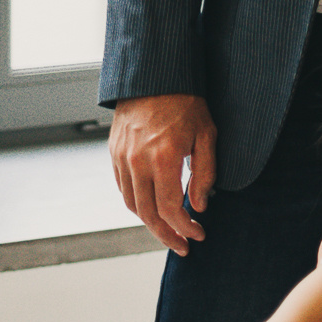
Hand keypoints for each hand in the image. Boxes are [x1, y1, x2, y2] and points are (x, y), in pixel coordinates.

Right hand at [109, 93, 216, 254]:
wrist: (154, 76)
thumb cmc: (186, 102)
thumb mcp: (207, 135)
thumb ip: (204, 173)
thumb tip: (200, 206)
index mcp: (163, 158)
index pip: (171, 209)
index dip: (185, 227)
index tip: (199, 234)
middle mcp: (138, 162)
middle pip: (148, 214)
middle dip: (167, 235)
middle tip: (183, 246)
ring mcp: (122, 158)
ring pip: (132, 205)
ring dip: (150, 223)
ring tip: (170, 232)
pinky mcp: (114, 153)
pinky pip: (124, 188)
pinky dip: (137, 204)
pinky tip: (153, 208)